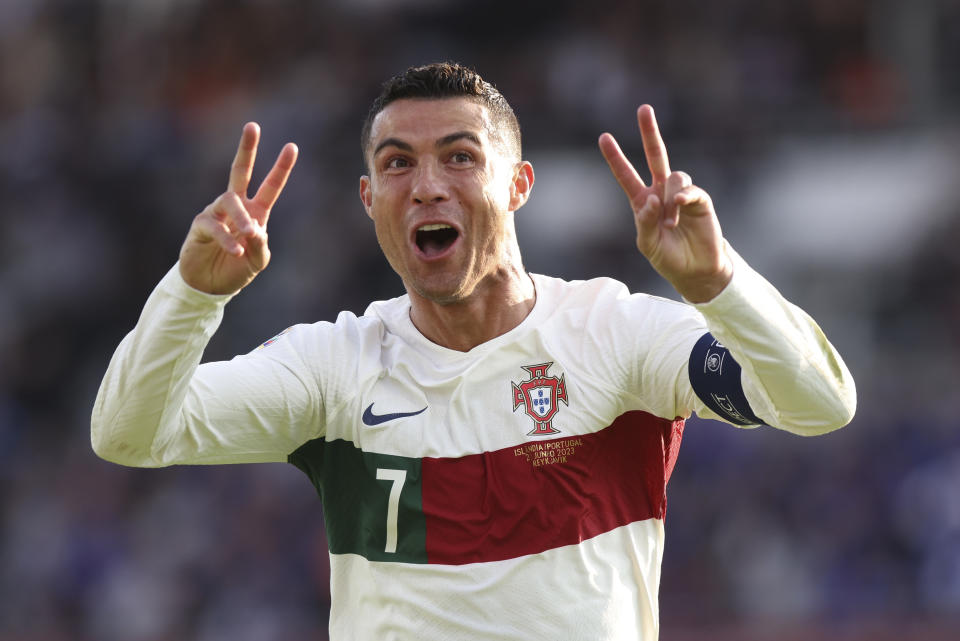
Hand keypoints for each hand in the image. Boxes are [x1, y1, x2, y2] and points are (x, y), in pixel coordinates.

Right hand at [179, 123, 297, 294]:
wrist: (210, 287)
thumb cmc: (236, 270)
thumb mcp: (257, 261)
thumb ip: (261, 245)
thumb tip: (255, 229)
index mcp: (255, 213)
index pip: (270, 186)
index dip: (281, 168)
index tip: (292, 146)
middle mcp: (236, 208)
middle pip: (240, 171)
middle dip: (247, 149)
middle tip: (253, 126)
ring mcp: (217, 214)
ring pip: (229, 201)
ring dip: (241, 217)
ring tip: (249, 232)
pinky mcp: (201, 226)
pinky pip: (214, 225)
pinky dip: (227, 239)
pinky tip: (236, 251)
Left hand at [598, 105, 731, 302]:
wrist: (696, 270)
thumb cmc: (668, 257)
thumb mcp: (647, 244)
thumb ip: (644, 222)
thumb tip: (652, 200)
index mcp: (643, 202)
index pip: (626, 175)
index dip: (616, 157)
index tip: (604, 137)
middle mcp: (661, 193)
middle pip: (655, 156)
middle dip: (650, 132)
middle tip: (644, 109)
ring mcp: (681, 195)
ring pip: (674, 177)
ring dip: (670, 199)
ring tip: (672, 223)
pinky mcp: (700, 201)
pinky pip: (690, 190)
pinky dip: (684, 197)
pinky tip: (681, 206)